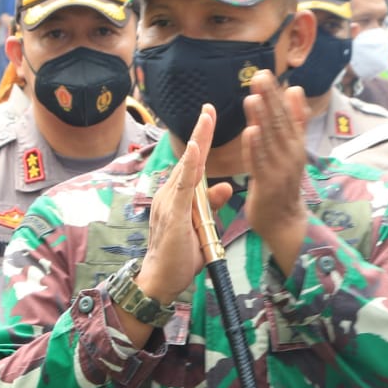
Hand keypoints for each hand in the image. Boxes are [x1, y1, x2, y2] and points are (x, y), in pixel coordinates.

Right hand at [128, 108, 230, 344]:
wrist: (160, 281)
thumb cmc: (179, 255)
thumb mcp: (202, 226)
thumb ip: (211, 204)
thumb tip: (227, 185)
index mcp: (177, 196)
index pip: (192, 164)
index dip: (201, 139)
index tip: (209, 116)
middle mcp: (169, 194)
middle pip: (189, 159)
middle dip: (200, 132)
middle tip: (209, 107)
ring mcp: (169, 203)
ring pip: (186, 167)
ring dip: (197, 141)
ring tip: (206, 118)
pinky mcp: (173, 214)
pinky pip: (182, 186)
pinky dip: (189, 167)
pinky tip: (196, 150)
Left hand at [243, 71, 310, 272]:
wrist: (285, 222)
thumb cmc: (284, 183)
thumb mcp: (292, 148)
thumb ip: (295, 121)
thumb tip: (295, 89)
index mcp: (294, 143)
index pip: (286, 114)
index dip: (276, 94)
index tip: (265, 72)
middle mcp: (290, 153)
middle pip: (278, 123)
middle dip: (268, 99)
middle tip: (258, 76)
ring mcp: (280, 169)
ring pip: (269, 140)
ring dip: (261, 119)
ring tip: (252, 97)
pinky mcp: (268, 185)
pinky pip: (260, 163)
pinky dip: (255, 148)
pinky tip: (249, 132)